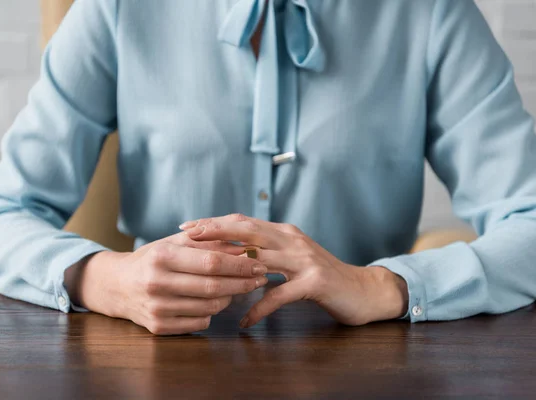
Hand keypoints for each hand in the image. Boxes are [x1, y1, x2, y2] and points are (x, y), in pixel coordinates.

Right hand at [65, 232, 267, 334]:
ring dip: (230, 298)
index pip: (212, 262)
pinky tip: (214, 301)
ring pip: (210, 306)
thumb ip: (207, 241)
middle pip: (213, 286)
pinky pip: (199, 322)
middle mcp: (157, 283)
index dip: (240, 264)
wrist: (117, 285)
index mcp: (162, 256)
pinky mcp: (158, 327)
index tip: (258, 263)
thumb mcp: (173, 242)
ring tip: (238, 287)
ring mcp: (156, 308)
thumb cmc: (152, 259)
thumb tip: (242, 245)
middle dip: (242, 283)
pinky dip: (212, 311)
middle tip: (259, 278)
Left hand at [180, 214, 407, 326]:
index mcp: (284, 232)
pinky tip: (244, 321)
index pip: (243, 221)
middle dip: (214, 231)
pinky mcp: (314, 282)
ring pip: (260, 257)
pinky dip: (259, 308)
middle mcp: (292, 240)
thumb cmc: (321, 277)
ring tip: (205, 274)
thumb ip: (266, 252)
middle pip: (247, 230)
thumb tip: (230, 254)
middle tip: (187, 235)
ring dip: (230, 266)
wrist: (362, 290)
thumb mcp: (291, 258)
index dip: (215, 222)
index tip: (188, 226)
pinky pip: (279, 295)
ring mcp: (304, 259)